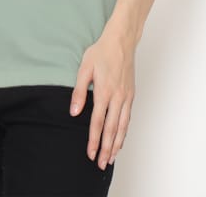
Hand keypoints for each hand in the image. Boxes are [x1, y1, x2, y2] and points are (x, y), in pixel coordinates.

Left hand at [70, 28, 135, 169]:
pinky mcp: (131, 95)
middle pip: (112, 130)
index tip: (90, 154)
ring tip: (112, 158)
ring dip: (117, 144)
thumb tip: (74, 113)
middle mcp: (117, 98)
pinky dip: (124, 132)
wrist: (121, 41)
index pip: (98, 123)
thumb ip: (79, 92)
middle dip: (107, 149)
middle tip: (102, 164)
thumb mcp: (84, 69)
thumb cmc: (101, 52)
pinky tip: (120, 139)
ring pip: (122, 126)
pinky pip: (128, 118)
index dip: (94, 141)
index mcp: (104, 92)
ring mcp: (126, 97)